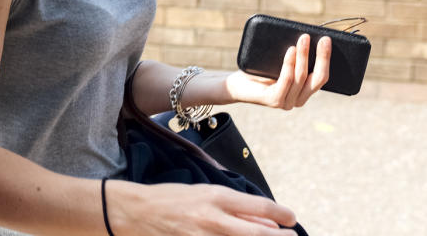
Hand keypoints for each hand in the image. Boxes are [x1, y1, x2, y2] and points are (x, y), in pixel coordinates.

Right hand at [107, 179, 295, 235]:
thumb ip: (236, 208)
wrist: (135, 212)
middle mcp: (213, 219)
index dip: (281, 214)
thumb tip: (267, 220)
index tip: (291, 219)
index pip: (258, 206)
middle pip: (257, 232)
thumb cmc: (171, 199)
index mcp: (216, 197)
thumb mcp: (204, 194)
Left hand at [225, 33, 330, 109]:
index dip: (326, 59)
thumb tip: (308, 36)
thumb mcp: (280, 63)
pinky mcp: (274, 100)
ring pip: (301, 77)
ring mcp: (287, 102)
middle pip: (317, 78)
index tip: (327, 40)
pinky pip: (286, 80)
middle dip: (321, 57)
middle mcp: (298, 100)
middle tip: (322, 39)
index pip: (322, 77)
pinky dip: (290, 64)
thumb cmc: (259, 71)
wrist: (236, 84)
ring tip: (303, 39)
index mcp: (303, 92)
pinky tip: (290, 50)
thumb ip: (295, 57)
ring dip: (304, 56)